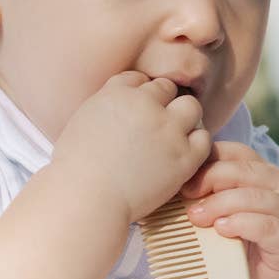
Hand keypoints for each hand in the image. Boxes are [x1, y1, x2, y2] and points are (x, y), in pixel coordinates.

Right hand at [52, 71, 210, 224]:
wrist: (85, 199)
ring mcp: (167, 129)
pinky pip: (203, 139)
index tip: (133, 115)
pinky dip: (194, 145)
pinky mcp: (184, 156)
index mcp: (116, 93)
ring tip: (171, 139)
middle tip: (154, 127)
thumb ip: (106, 107)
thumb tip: (124, 107)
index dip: (138, 96)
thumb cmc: (75, 169)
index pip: (138, 79)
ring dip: (183, 119)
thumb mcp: (81, 123)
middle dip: (162, 104)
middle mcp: (145, 104)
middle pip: (166, 88)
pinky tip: (179, 156)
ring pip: (191, 107)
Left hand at [180, 141, 278, 278]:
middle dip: (210, 178)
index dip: (208, 159)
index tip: (181, 177)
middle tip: (184, 195)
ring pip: (255, 196)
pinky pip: (269, 227)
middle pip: (245, 170)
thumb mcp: (235, 216)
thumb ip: (215, 200)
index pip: (238, 153)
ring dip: (220, 204)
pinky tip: (223, 230)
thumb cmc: (256, 246)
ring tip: (196, 217)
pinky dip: (243, 224)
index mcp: (267, 177)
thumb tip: (167, 192)